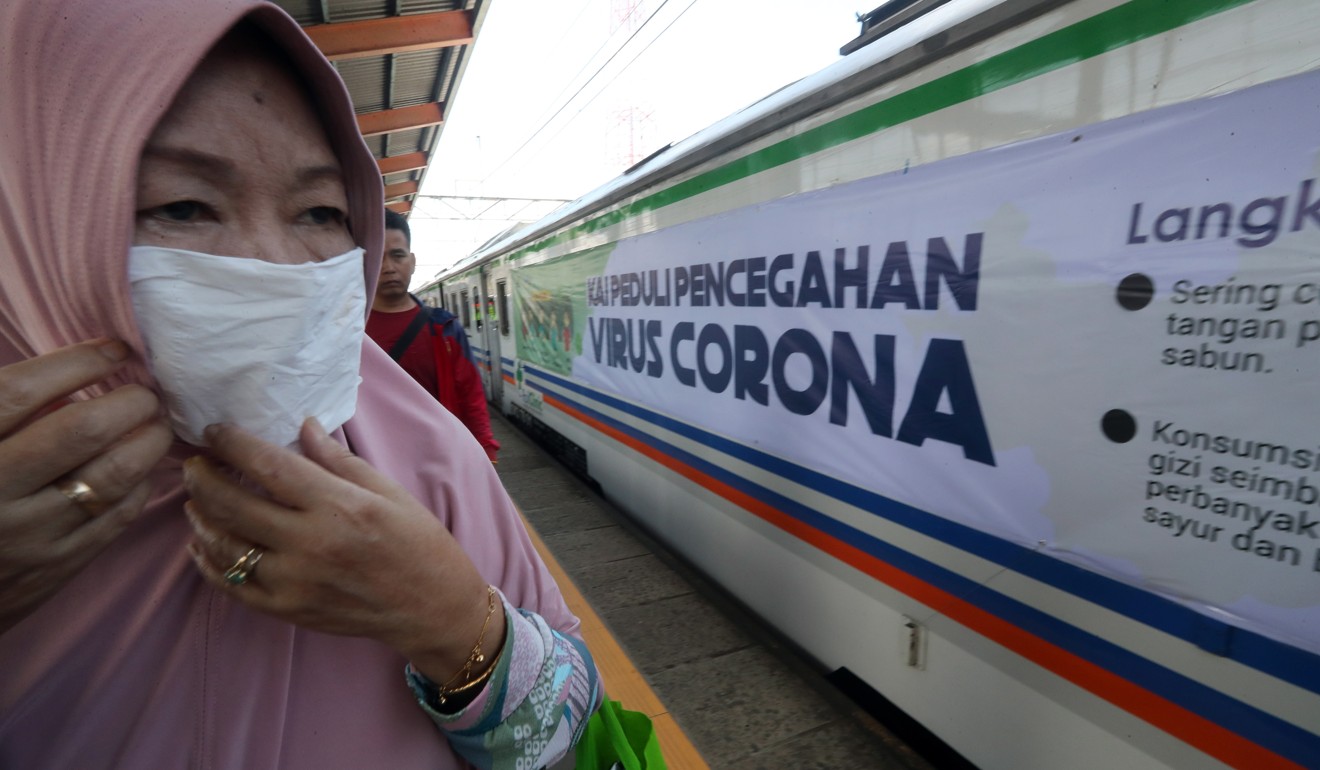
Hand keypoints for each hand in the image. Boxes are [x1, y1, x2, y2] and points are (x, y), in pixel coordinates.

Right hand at [0, 340, 172, 634]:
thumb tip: (70, 375)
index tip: (115, 350)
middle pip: (80, 431)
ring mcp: (26, 535)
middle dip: (128, 402)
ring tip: (155, 423)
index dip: (78, 363)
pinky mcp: (55, 567)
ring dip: (147, 441)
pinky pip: (116, 517)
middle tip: (146, 392)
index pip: (22, 393)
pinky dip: (140, 484)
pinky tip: (142, 467)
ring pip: (111, 476)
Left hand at [183, 418, 504, 681]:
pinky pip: (233, 585)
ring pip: (225, 545)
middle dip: (204, 478)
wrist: (432, 606)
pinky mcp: (288, 609)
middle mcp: (310, 543)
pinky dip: (210, 563)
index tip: (215, 431)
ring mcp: (295, 580)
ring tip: (195, 499)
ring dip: (202, 517)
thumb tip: (303, 426)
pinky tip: (203, 544)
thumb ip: (338, 461)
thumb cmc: (418, 542)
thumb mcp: (388, 491)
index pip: (268, 466)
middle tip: (193, 463)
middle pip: (235, 504)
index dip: (233, 444)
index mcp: (338, 505)